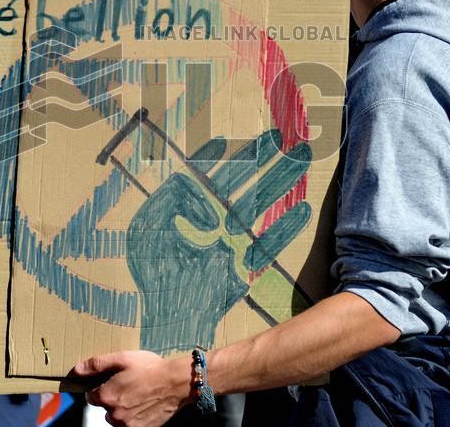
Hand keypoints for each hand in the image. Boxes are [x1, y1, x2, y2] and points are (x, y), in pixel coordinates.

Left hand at [74, 350, 191, 426]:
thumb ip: (97, 364)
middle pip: (105, 407)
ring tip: (138, 394)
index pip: (91, 396)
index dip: (101, 386)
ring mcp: (127, 425)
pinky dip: (133, 416)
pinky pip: (129, 424)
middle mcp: (114, 414)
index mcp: (106, 396)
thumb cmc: (150, 368)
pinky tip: (143, 404)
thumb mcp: (122, 358)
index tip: (113, 380)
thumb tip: (77, 369)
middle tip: (129, 384)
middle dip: (112, 397)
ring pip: (116, 417)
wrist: (176, 383)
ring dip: (122, 408)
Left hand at [127, 129, 311, 353]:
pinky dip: (284, 227)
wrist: (170, 312)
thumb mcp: (148, 234)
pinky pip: (269, 241)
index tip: (227, 137)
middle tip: (276, 136)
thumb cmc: (153, 274)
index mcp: (191, 210)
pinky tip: (301, 209)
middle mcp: (215, 219)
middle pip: (240, 182)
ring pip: (260, 203)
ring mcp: (233, 239)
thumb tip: (184, 181)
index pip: (208, 174)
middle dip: (258, 159)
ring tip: (299, 158)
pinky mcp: (245, 262)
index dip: (217, 156)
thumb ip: (164, 206)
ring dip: (278, 182)